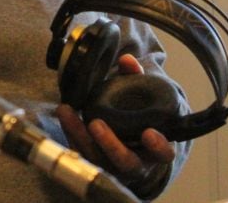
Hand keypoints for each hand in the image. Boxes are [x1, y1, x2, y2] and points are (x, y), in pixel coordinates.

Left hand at [55, 54, 175, 192]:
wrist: (132, 143)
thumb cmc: (142, 120)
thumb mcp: (145, 102)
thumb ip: (138, 81)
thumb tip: (127, 60)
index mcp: (156, 151)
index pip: (163, 154)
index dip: (158, 146)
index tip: (149, 133)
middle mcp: (137, 164)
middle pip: (125, 161)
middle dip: (110, 144)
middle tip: (96, 124)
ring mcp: (112, 167)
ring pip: (96, 158)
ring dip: (80, 135)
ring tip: (67, 112)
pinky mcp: (92, 164)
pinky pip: (79, 152)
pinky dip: (71, 132)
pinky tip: (64, 113)